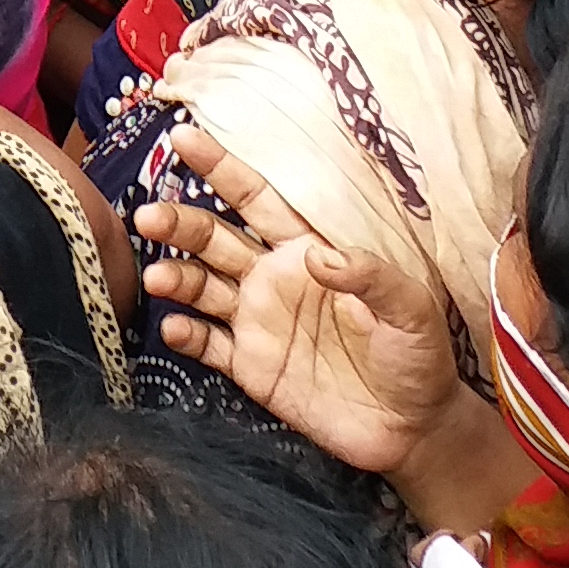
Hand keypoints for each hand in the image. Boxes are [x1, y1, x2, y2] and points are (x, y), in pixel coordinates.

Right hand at [129, 122, 461, 479]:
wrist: (411, 430)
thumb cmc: (418, 357)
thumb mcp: (412, 309)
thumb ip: (370, 276)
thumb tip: (317, 255)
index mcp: (307, 250)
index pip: (257, 198)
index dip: (221, 167)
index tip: (184, 138)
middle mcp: (272, 277)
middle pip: (215, 238)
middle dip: (180, 223)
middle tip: (150, 216)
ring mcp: (257, 321)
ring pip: (202, 287)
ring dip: (176, 276)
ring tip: (157, 277)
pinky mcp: (250, 366)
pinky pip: (209, 345)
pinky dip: (186, 334)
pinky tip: (174, 327)